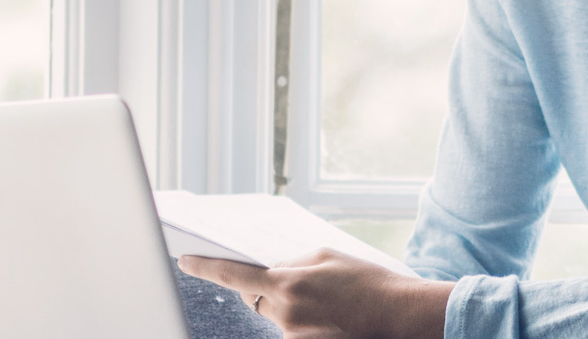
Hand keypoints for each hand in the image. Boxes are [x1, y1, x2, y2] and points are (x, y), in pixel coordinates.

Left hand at [177, 248, 453, 338]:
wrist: (402, 317)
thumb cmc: (368, 282)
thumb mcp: (327, 257)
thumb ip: (292, 262)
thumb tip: (272, 269)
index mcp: (288, 283)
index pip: (233, 274)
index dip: (205, 267)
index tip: (184, 259)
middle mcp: (286, 314)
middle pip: (255, 297)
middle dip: (266, 287)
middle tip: (295, 280)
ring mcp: (296, 337)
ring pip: (276, 316)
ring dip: (290, 305)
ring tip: (327, 301)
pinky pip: (292, 330)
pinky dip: (304, 320)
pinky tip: (329, 315)